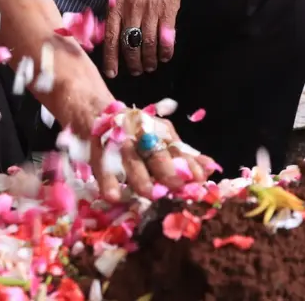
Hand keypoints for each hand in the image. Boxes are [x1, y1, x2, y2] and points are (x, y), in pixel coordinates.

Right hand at [61, 94, 212, 201]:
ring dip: (140, 176)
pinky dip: (107, 180)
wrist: (94, 107)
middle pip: (156, 151)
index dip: (191, 164)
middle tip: (177, 185)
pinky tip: (113, 196)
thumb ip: (183, 156)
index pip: (178, 149)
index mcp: (159, 133)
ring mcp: (118, 138)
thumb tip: (211, 170)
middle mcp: (141, 134)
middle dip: (168, 169)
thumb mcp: (159, 139)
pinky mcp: (96, 145)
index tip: (202, 178)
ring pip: (131, 157)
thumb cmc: (134, 132)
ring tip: (149, 193)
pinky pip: (101, 164)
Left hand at [103, 0, 187, 76]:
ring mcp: (152, 10)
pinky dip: (166, 50)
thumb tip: (111, 29)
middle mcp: (133, 9)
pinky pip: (167, 36)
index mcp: (118, 4)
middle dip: (133, 63)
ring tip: (151, 66)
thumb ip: (117, 7)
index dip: (111, 57)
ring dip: (149, 60)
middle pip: (130, 44)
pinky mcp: (169, 9)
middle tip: (136, 71)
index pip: (111, 36)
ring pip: (147, 44)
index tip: (112, 72)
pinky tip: (166, 56)